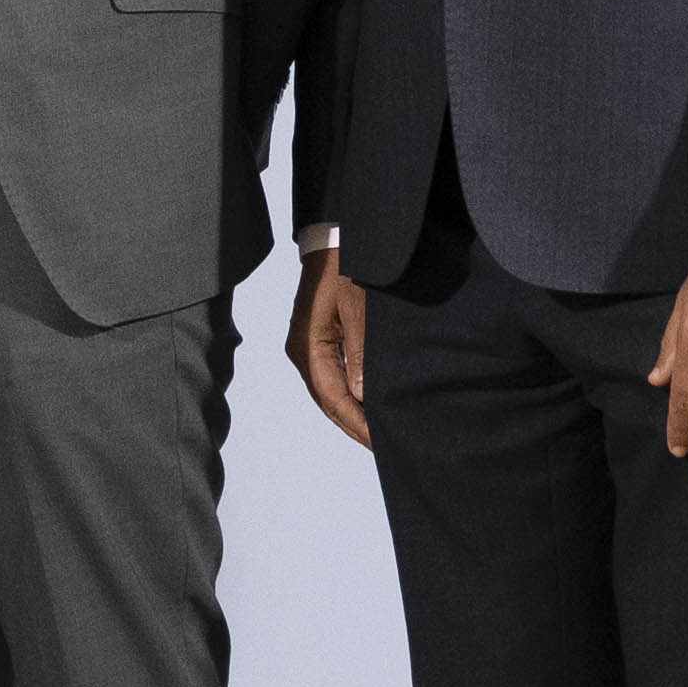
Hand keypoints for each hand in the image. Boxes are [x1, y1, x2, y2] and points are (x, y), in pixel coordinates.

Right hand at [286, 248, 370, 448]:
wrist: (332, 238)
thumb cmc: (346, 265)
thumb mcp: (358, 306)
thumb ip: (361, 351)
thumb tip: (361, 394)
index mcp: (308, 347)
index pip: (333, 399)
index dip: (358, 424)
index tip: (382, 443)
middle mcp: (302, 352)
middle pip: (327, 402)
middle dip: (355, 427)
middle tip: (385, 448)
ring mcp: (306, 348)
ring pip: (327, 394)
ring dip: (351, 415)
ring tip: (377, 435)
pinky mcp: (316, 341)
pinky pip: (330, 379)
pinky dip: (348, 398)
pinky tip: (365, 406)